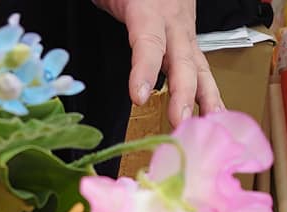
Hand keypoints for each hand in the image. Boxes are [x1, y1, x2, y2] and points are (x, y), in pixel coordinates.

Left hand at [93, 0, 223, 126]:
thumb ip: (103, 4)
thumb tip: (73, 9)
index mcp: (149, 9)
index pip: (148, 42)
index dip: (145, 70)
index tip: (139, 96)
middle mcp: (173, 22)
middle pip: (182, 61)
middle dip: (183, 93)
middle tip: (179, 121)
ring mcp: (185, 32)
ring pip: (198, 67)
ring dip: (205, 98)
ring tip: (208, 124)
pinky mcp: (188, 42)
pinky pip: (200, 67)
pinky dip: (209, 92)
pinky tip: (213, 114)